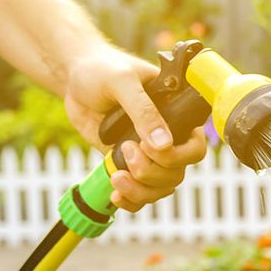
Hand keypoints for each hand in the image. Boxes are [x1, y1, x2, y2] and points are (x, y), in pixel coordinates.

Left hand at [63, 46, 207, 212]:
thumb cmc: (102, 70)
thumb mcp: (123, 82)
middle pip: (177, 172)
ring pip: (161, 187)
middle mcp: (168, 137)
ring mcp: (149, 154)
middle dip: (151, 172)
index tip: (147, 147)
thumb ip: (143, 111)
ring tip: (116, 177)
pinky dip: (131, 200)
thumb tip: (164, 144)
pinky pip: (141, 193)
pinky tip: (116, 195)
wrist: (75, 80)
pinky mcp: (129, 164)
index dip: (176, 156)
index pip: (194, 147)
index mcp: (176, 114)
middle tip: (125, 150)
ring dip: (141, 190)